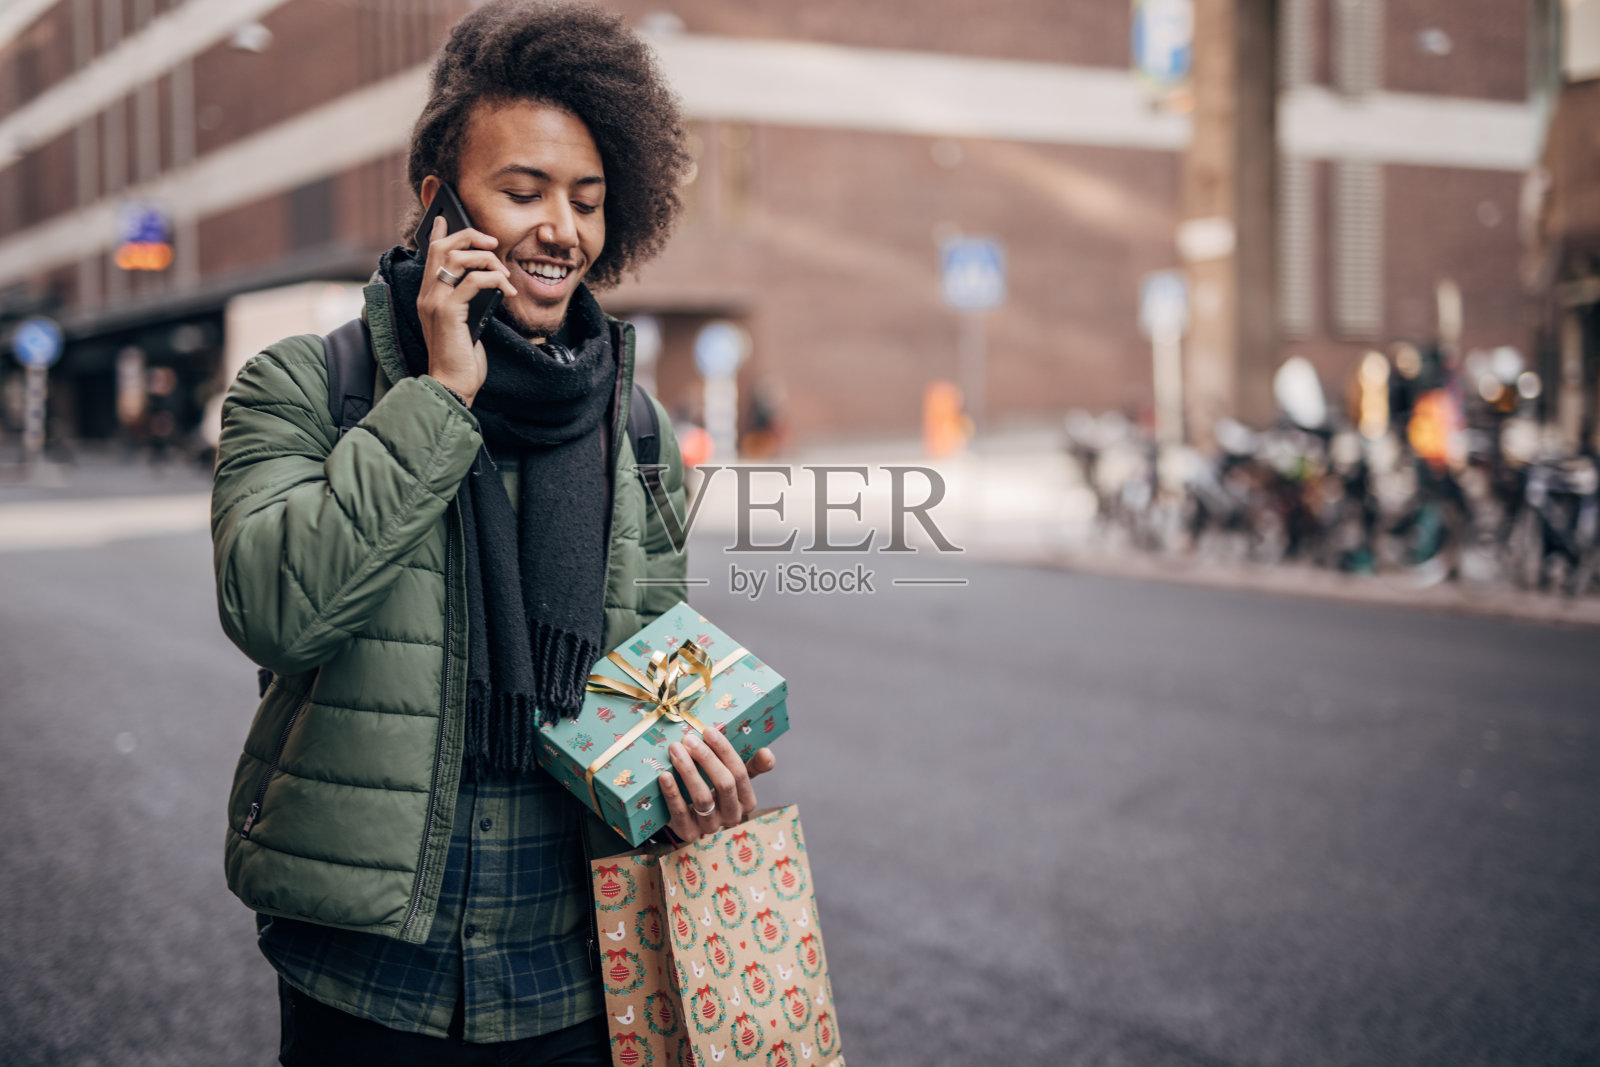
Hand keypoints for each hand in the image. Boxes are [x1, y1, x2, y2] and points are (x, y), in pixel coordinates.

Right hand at [417, 214, 515, 406]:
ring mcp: (434, 301)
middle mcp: (427, 294)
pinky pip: (474, 280)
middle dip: (471, 237)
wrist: (453, 384)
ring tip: (505, 276)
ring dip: (488, 260)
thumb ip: (467, 300)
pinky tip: (506, 291)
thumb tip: (484, 280)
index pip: (431, 253)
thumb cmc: (462, 357)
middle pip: (443, 247)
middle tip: (493, 243)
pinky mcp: (448, 311)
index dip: (441, 232)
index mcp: (429, 295)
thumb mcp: (465, 322)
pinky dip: (495, 280)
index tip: (449, 218)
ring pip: (459, 259)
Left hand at [658, 727, 776, 842]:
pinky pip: (680, 813)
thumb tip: (768, 754)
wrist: (689, 816)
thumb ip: (752, 765)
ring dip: (688, 771)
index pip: (740, 773)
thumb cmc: (714, 788)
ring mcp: (710, 827)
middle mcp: (732, 816)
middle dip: (706, 758)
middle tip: (688, 739)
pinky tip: (665, 775)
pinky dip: (672, 793)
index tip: (708, 731)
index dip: (724, 751)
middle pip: (724, 784)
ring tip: (675, 751)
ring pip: (703, 798)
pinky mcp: (688, 833)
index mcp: (747, 801)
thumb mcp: (735, 777)